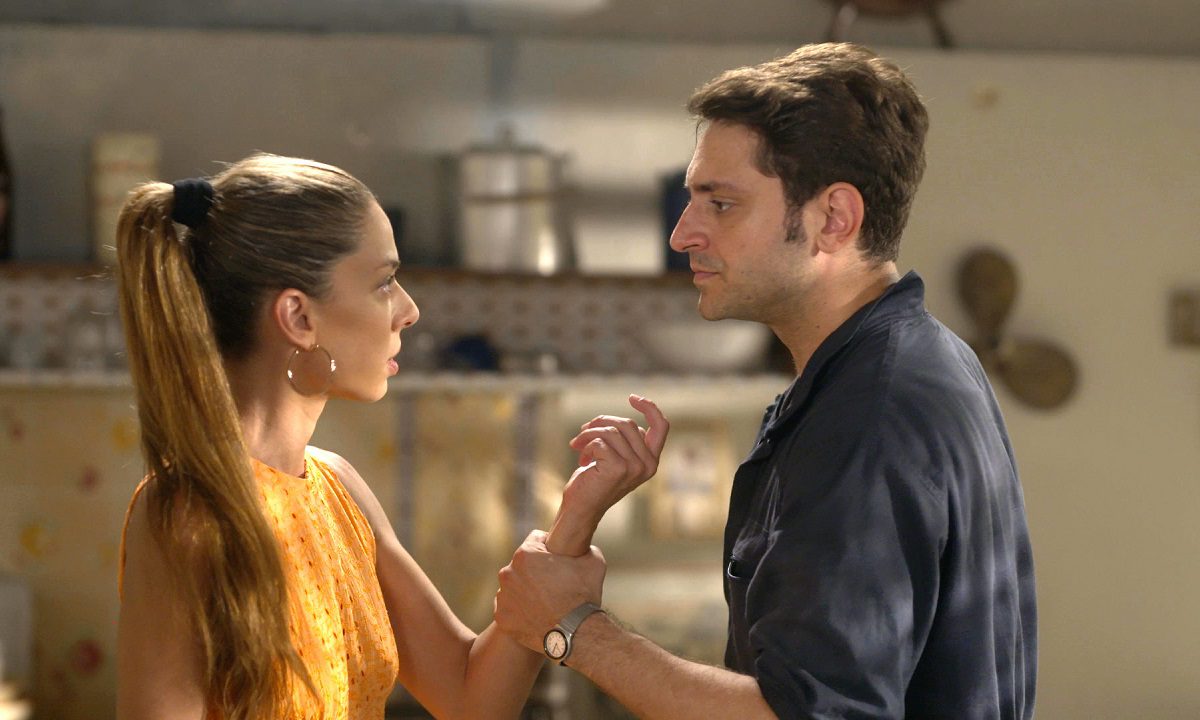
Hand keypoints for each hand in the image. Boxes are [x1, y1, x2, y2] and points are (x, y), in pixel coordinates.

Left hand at [495, 530, 606, 652]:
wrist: (577, 633)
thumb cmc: (584, 595)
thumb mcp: (593, 561)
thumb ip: (584, 548)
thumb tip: (585, 546)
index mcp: (525, 554)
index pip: (534, 540)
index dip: (548, 548)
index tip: (556, 560)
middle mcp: (508, 573)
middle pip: (522, 565)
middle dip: (535, 571)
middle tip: (553, 585)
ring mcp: (503, 597)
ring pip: (514, 588)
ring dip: (525, 592)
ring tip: (545, 603)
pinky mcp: (502, 619)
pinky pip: (509, 610)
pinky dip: (520, 613)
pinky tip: (536, 616)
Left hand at [550, 395, 668, 551]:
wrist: (581, 509)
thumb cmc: (594, 481)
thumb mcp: (616, 458)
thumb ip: (623, 441)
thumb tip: (612, 420)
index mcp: (651, 461)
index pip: (661, 427)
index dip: (650, 408)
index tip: (632, 398)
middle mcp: (648, 465)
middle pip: (627, 423)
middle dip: (601, 422)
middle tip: (583, 431)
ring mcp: (635, 468)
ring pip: (611, 431)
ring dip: (588, 433)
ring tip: (578, 445)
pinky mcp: (618, 468)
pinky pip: (599, 440)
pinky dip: (585, 444)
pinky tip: (581, 458)